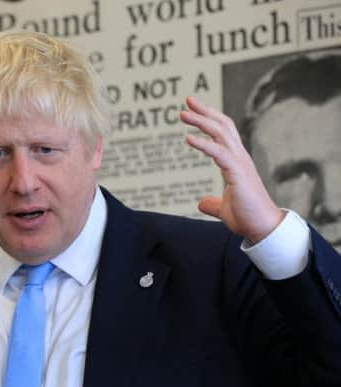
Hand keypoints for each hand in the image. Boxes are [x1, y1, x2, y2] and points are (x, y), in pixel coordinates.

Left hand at [180, 96, 283, 242]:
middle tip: (187, 100)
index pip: (222, 133)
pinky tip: (187, 138)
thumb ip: (213, 204)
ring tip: (182, 113)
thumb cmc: (247, 218)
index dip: (208, 119)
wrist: (262, 228)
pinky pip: (219, 153)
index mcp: (235, 162)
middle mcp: (239, 158)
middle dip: (204, 111)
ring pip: (220, 133)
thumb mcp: (224, 209)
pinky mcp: (238, 173)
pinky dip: (203, 143)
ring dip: (200, 121)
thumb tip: (201, 203)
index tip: (192, 110)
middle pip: (222, 126)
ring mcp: (240, 163)